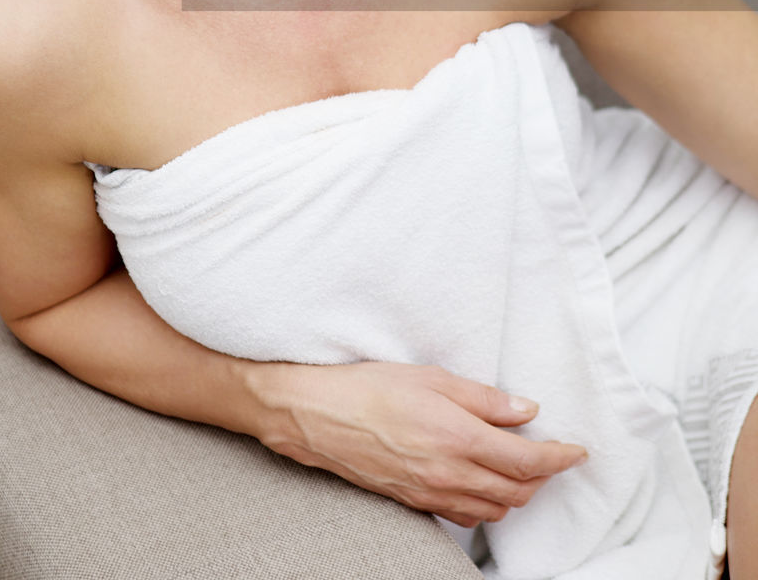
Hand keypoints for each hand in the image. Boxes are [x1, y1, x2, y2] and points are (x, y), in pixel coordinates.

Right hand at [249, 361, 587, 527]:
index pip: (528, 461)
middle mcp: (449, 473)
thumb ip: (483, 398)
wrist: (317, 415)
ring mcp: (431, 493)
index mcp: (458, 437)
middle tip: (551, 454)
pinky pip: (465, 515)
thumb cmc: (369, 387)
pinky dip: (486, 504)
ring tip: (520, 466)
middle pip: (517, 492)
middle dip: (543, 477)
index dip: (559, 459)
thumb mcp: (431, 377)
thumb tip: (525, 411)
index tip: (576, 451)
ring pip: (494, 509)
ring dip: (517, 492)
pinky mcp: (415, 501)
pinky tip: (482, 482)